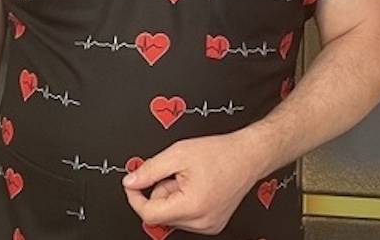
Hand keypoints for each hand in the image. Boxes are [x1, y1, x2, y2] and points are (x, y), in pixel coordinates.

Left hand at [122, 130, 266, 234]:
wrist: (249, 155)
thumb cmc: (220, 152)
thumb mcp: (178, 153)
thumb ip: (150, 169)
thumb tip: (130, 182)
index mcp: (192, 206)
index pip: (149, 214)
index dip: (136, 197)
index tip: (133, 184)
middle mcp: (201, 222)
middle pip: (161, 214)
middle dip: (161, 191)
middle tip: (175, 173)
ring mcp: (208, 226)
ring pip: (173, 216)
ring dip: (173, 196)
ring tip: (190, 178)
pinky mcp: (213, 225)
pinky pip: (186, 217)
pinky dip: (185, 202)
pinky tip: (198, 187)